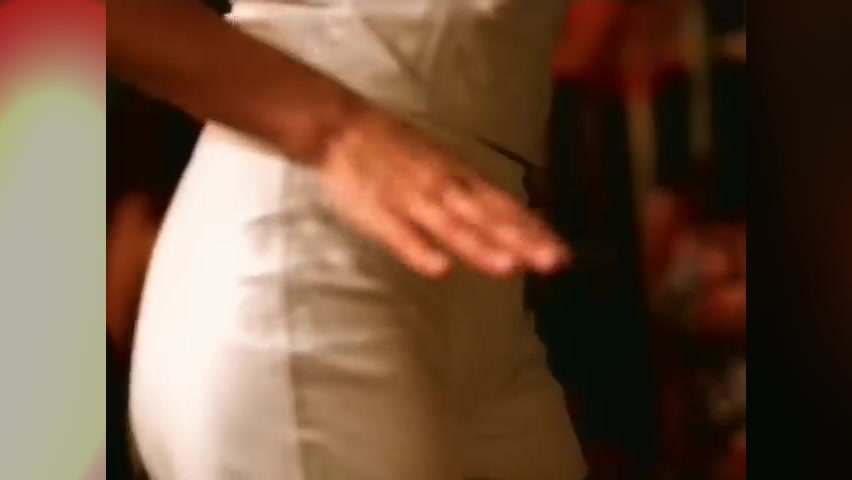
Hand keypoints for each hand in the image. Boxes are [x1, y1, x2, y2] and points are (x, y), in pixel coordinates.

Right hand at [317, 110, 570, 277]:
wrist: (342, 129)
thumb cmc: (397, 150)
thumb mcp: (443, 164)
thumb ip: (472, 194)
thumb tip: (508, 221)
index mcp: (459, 176)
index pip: (504, 206)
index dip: (533, 229)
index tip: (563, 253)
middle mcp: (444, 187)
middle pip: (487, 217)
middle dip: (522, 240)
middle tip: (555, 263)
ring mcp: (412, 200)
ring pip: (452, 226)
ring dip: (482, 246)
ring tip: (511, 267)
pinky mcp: (378, 213)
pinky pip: (401, 236)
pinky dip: (420, 252)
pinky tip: (440, 271)